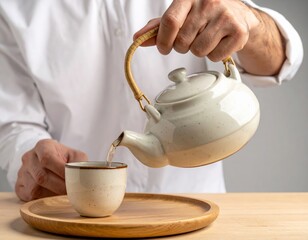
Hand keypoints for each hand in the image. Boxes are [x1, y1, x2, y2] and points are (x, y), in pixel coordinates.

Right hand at [15, 139, 87, 200]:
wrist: (50, 161)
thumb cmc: (65, 158)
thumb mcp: (75, 155)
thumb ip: (80, 163)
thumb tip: (83, 177)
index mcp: (43, 146)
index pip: (47, 158)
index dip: (60, 171)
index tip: (73, 179)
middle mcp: (29, 158)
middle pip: (41, 176)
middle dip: (59, 186)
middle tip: (72, 192)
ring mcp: (22, 172)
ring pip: (34, 188)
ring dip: (52, 194)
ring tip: (65, 194)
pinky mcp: (19, 186)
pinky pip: (29, 197)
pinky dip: (43, 199)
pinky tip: (54, 196)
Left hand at [134, 0, 258, 61]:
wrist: (238, 15)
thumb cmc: (204, 15)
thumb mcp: (181, 15)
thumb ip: (159, 27)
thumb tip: (138, 38)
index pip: (170, 22)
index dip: (163, 41)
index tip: (164, 48)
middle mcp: (208, 2)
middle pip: (182, 42)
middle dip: (182, 47)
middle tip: (191, 39)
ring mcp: (225, 16)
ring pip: (198, 51)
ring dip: (198, 51)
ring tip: (206, 39)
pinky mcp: (238, 32)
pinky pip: (215, 56)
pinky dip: (214, 55)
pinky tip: (218, 43)